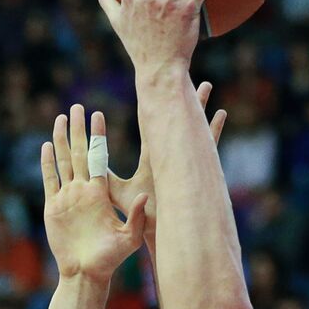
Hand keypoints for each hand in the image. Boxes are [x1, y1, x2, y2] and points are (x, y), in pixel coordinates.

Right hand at [41, 104, 147, 283]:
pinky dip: (47, 164)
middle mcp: (83, 191)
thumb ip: (136, 217)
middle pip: (79, 153)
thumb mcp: (129, 238)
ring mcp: (67, 198)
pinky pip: (49, 180)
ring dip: (60, 140)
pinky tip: (46, 147)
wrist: (86, 273)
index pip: (98, 157)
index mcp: (101, 193)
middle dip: (77, 130)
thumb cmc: (111, 259)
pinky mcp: (53, 207)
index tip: (98, 114)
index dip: (97, 136)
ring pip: (62, 162)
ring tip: (59, 118)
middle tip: (77, 107)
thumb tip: (145, 197)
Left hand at [108, 81, 227, 238]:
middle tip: (179, 73)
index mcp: (152, 158)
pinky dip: (214, 131)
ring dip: (198, 107)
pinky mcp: (195, 172)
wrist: (160, 234)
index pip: (149, 127)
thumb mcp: (117, 193)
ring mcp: (184, 162)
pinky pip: (207, 149)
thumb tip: (86, 158)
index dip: (148, 108)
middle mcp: (170, 155)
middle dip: (176, 99)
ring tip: (204, 84)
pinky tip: (222, 114)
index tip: (147, 87)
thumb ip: (104, 174)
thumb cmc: (138, 215)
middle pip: (174, 120)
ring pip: (192, 128)